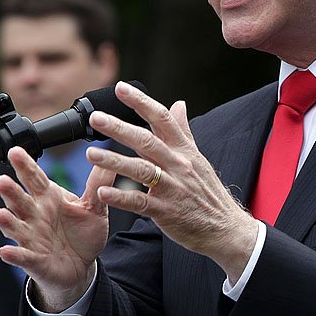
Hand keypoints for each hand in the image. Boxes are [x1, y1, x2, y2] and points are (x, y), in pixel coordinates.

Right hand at [0, 147, 112, 311]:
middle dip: (10, 192)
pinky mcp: (33, 260)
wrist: (81, 265)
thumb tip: (107, 158)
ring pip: (16, 227)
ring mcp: (31, 238)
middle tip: (2, 180)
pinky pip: (22, 256)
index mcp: (49, 198)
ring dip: (8, 221)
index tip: (15, 151)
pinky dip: (14, 254)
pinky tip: (6, 251)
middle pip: (20, 201)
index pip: (34, 179)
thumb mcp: (95, 207)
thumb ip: (98, 185)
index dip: (24, 166)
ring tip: (1, 214)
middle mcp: (35, 215)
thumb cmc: (83, 232)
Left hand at [85, 81, 257, 282]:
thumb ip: (184, 131)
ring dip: (114, 161)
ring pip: (141, 170)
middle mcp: (179, 165)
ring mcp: (172, 188)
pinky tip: (102, 192)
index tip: (121, 88)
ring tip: (91, 154)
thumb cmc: (207, 192)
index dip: (141, 102)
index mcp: (185, 150)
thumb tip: (178, 104)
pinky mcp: (166, 211)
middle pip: (147, 141)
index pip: (162, 119)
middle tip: (97, 118)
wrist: (224, 227)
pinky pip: (140, 202)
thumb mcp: (198, 158)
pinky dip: (120, 197)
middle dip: (120, 128)